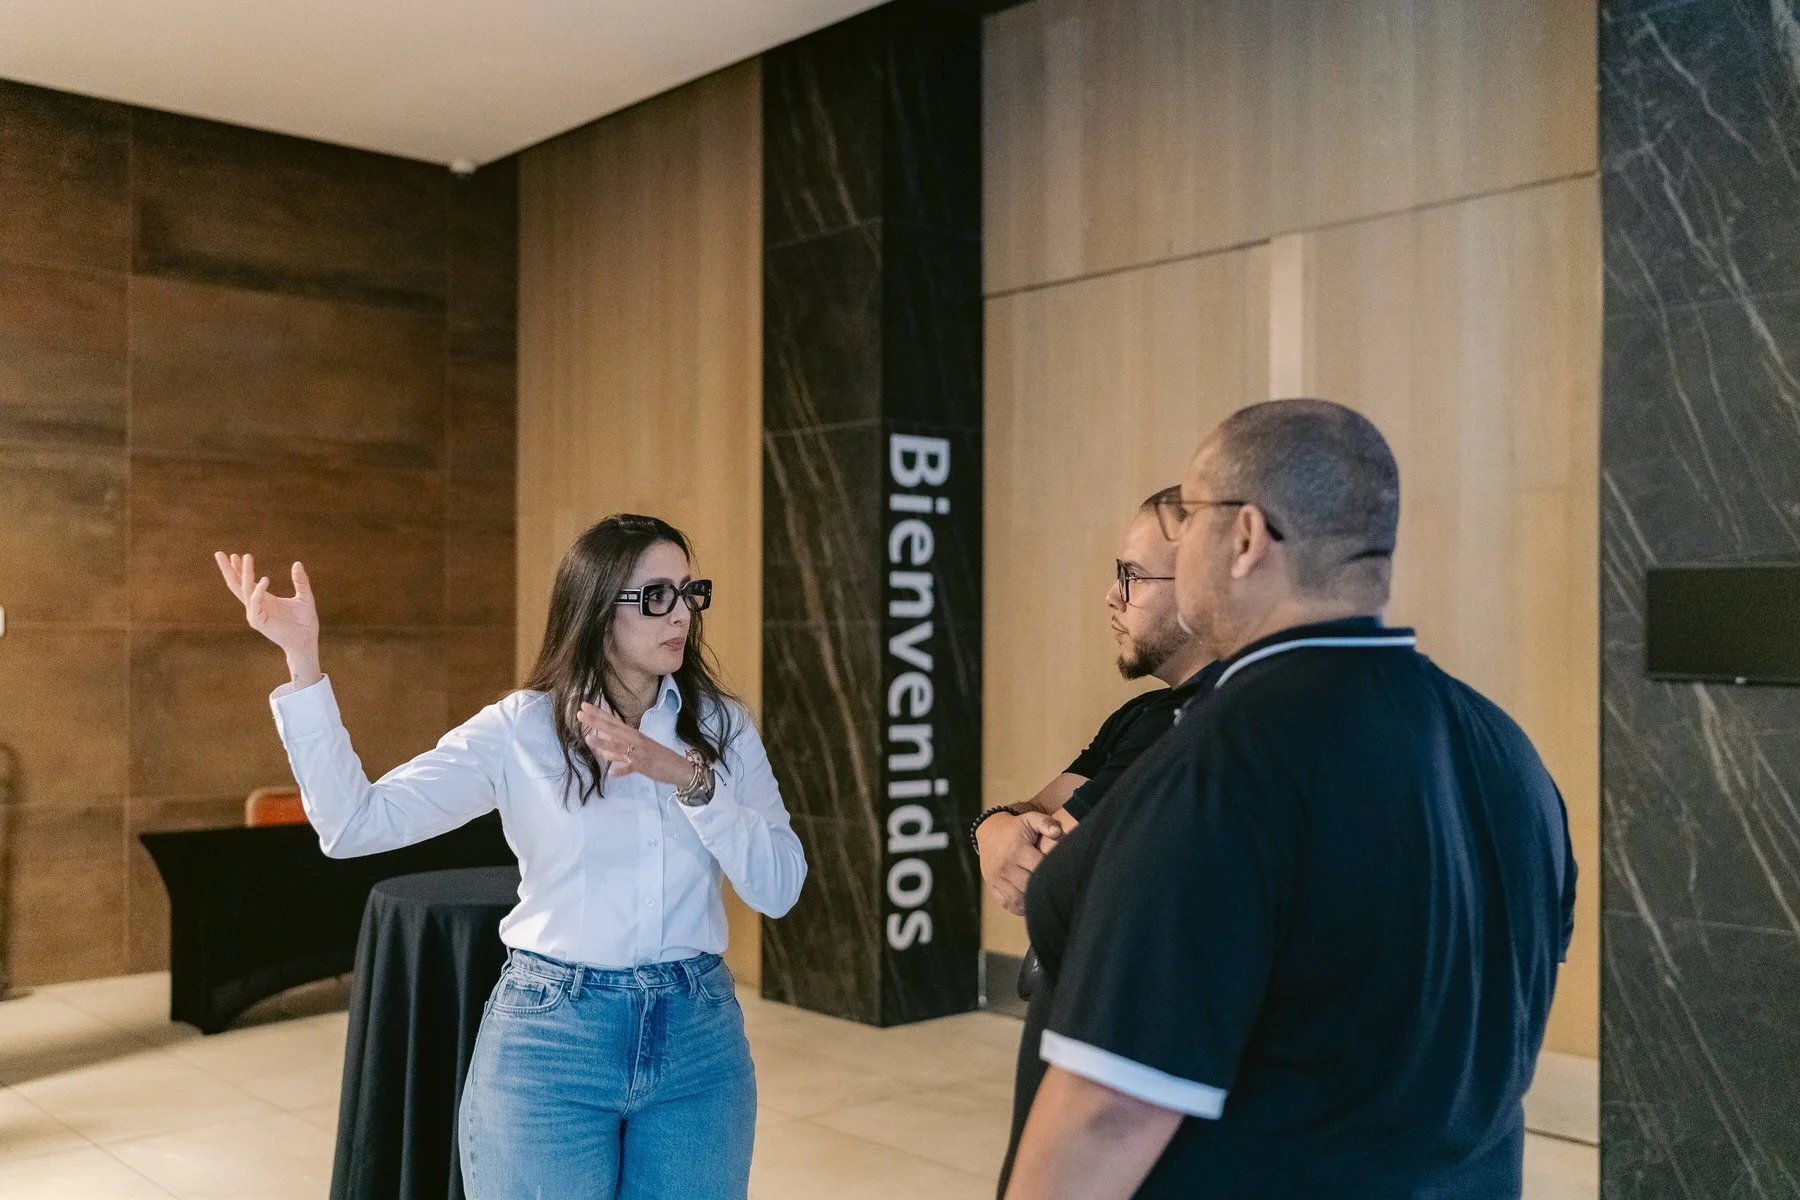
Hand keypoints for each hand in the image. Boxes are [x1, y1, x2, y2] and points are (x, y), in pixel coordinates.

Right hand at [215, 552, 321, 686]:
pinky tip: (264, 579)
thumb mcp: (304, 596)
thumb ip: (300, 581)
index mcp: (264, 599)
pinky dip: (258, 591)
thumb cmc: (304, 622)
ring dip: (245, 573)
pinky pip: (255, 603)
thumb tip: (297, 563)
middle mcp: (256, 605)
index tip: (235, 555)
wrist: (306, 641)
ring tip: (246, 557)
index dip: (240, 569)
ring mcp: (255, 613)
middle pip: (237, 585)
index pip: (246, 581)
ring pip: (245, 590)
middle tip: (219, 553)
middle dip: (228, 569)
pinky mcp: (259, 622)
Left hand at [577, 701, 693, 786]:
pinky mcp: (644, 766)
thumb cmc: (657, 757)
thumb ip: (620, 750)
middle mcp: (635, 740)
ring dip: (604, 744)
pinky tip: (612, 772)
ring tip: (588, 739)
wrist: (679, 767)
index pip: (613, 721)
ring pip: (618, 747)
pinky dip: (622, 770)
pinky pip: (631, 767)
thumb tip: (603, 753)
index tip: (584, 706)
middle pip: (612, 730)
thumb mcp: (638, 750)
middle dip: (596, 722)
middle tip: (580, 714)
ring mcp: (639, 753)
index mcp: (634, 734)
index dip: (599, 714)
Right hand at [977, 809, 1064, 916]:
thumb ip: (1045, 822)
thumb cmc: (1015, 827)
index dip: (1052, 872)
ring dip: (1033, 900)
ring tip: (1044, 895)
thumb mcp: (1029, 819)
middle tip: (1055, 887)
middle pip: (1030, 886)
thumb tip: (1057, 832)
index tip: (1060, 872)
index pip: (1040, 868)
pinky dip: (1021, 907)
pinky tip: (1030, 901)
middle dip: (1043, 887)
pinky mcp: (993, 887)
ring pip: (1019, 899)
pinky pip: (1009, 904)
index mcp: (1018, 850)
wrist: (989, 832)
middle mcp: (1006, 866)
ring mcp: (998, 878)